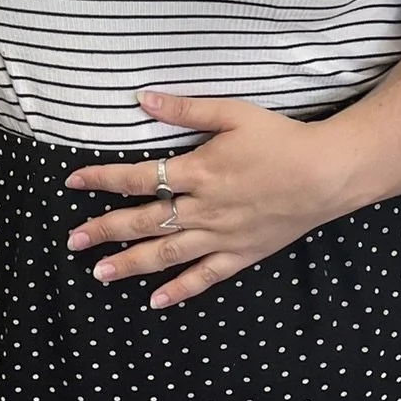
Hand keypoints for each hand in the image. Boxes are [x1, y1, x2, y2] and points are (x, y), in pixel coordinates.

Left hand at [64, 89, 350, 309]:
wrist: (327, 174)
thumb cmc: (280, 139)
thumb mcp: (233, 113)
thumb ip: (186, 110)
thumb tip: (143, 99)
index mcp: (198, 171)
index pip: (138, 177)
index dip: (102, 179)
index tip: (72, 182)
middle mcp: (204, 209)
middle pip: (144, 222)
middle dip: (105, 230)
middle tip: (73, 241)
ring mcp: (222, 236)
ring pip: (167, 255)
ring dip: (131, 264)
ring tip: (100, 274)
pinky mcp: (241, 255)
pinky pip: (205, 277)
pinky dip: (179, 290)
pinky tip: (156, 301)